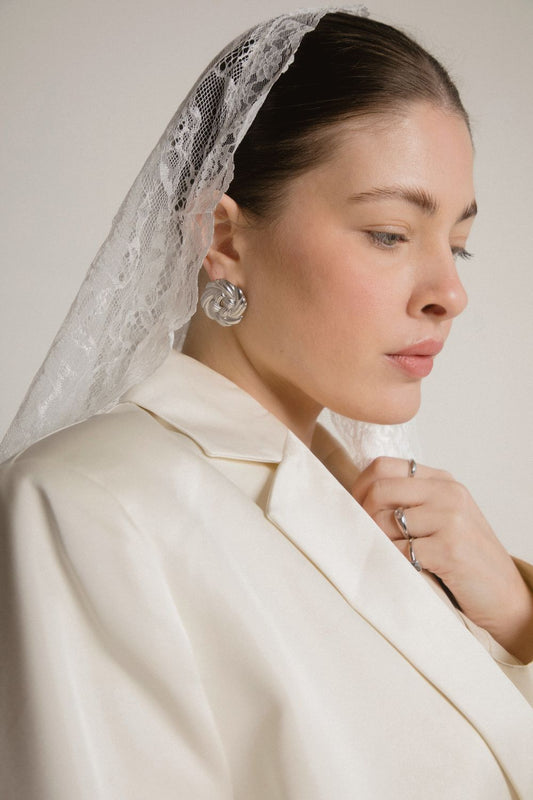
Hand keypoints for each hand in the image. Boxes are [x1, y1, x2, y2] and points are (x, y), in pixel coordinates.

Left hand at [350, 457, 532, 662]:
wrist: (506, 597)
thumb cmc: (466, 560)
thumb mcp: (441, 518)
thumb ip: (409, 502)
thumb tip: (356, 500)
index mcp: (442, 481)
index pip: (383, 466)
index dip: (359, 487)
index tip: (354, 509)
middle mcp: (448, 493)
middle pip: (379, 490)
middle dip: (361, 515)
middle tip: (363, 536)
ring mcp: (451, 519)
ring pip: (384, 521)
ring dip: (377, 542)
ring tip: (388, 556)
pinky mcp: (450, 548)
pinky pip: (399, 550)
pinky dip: (392, 562)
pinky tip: (402, 569)